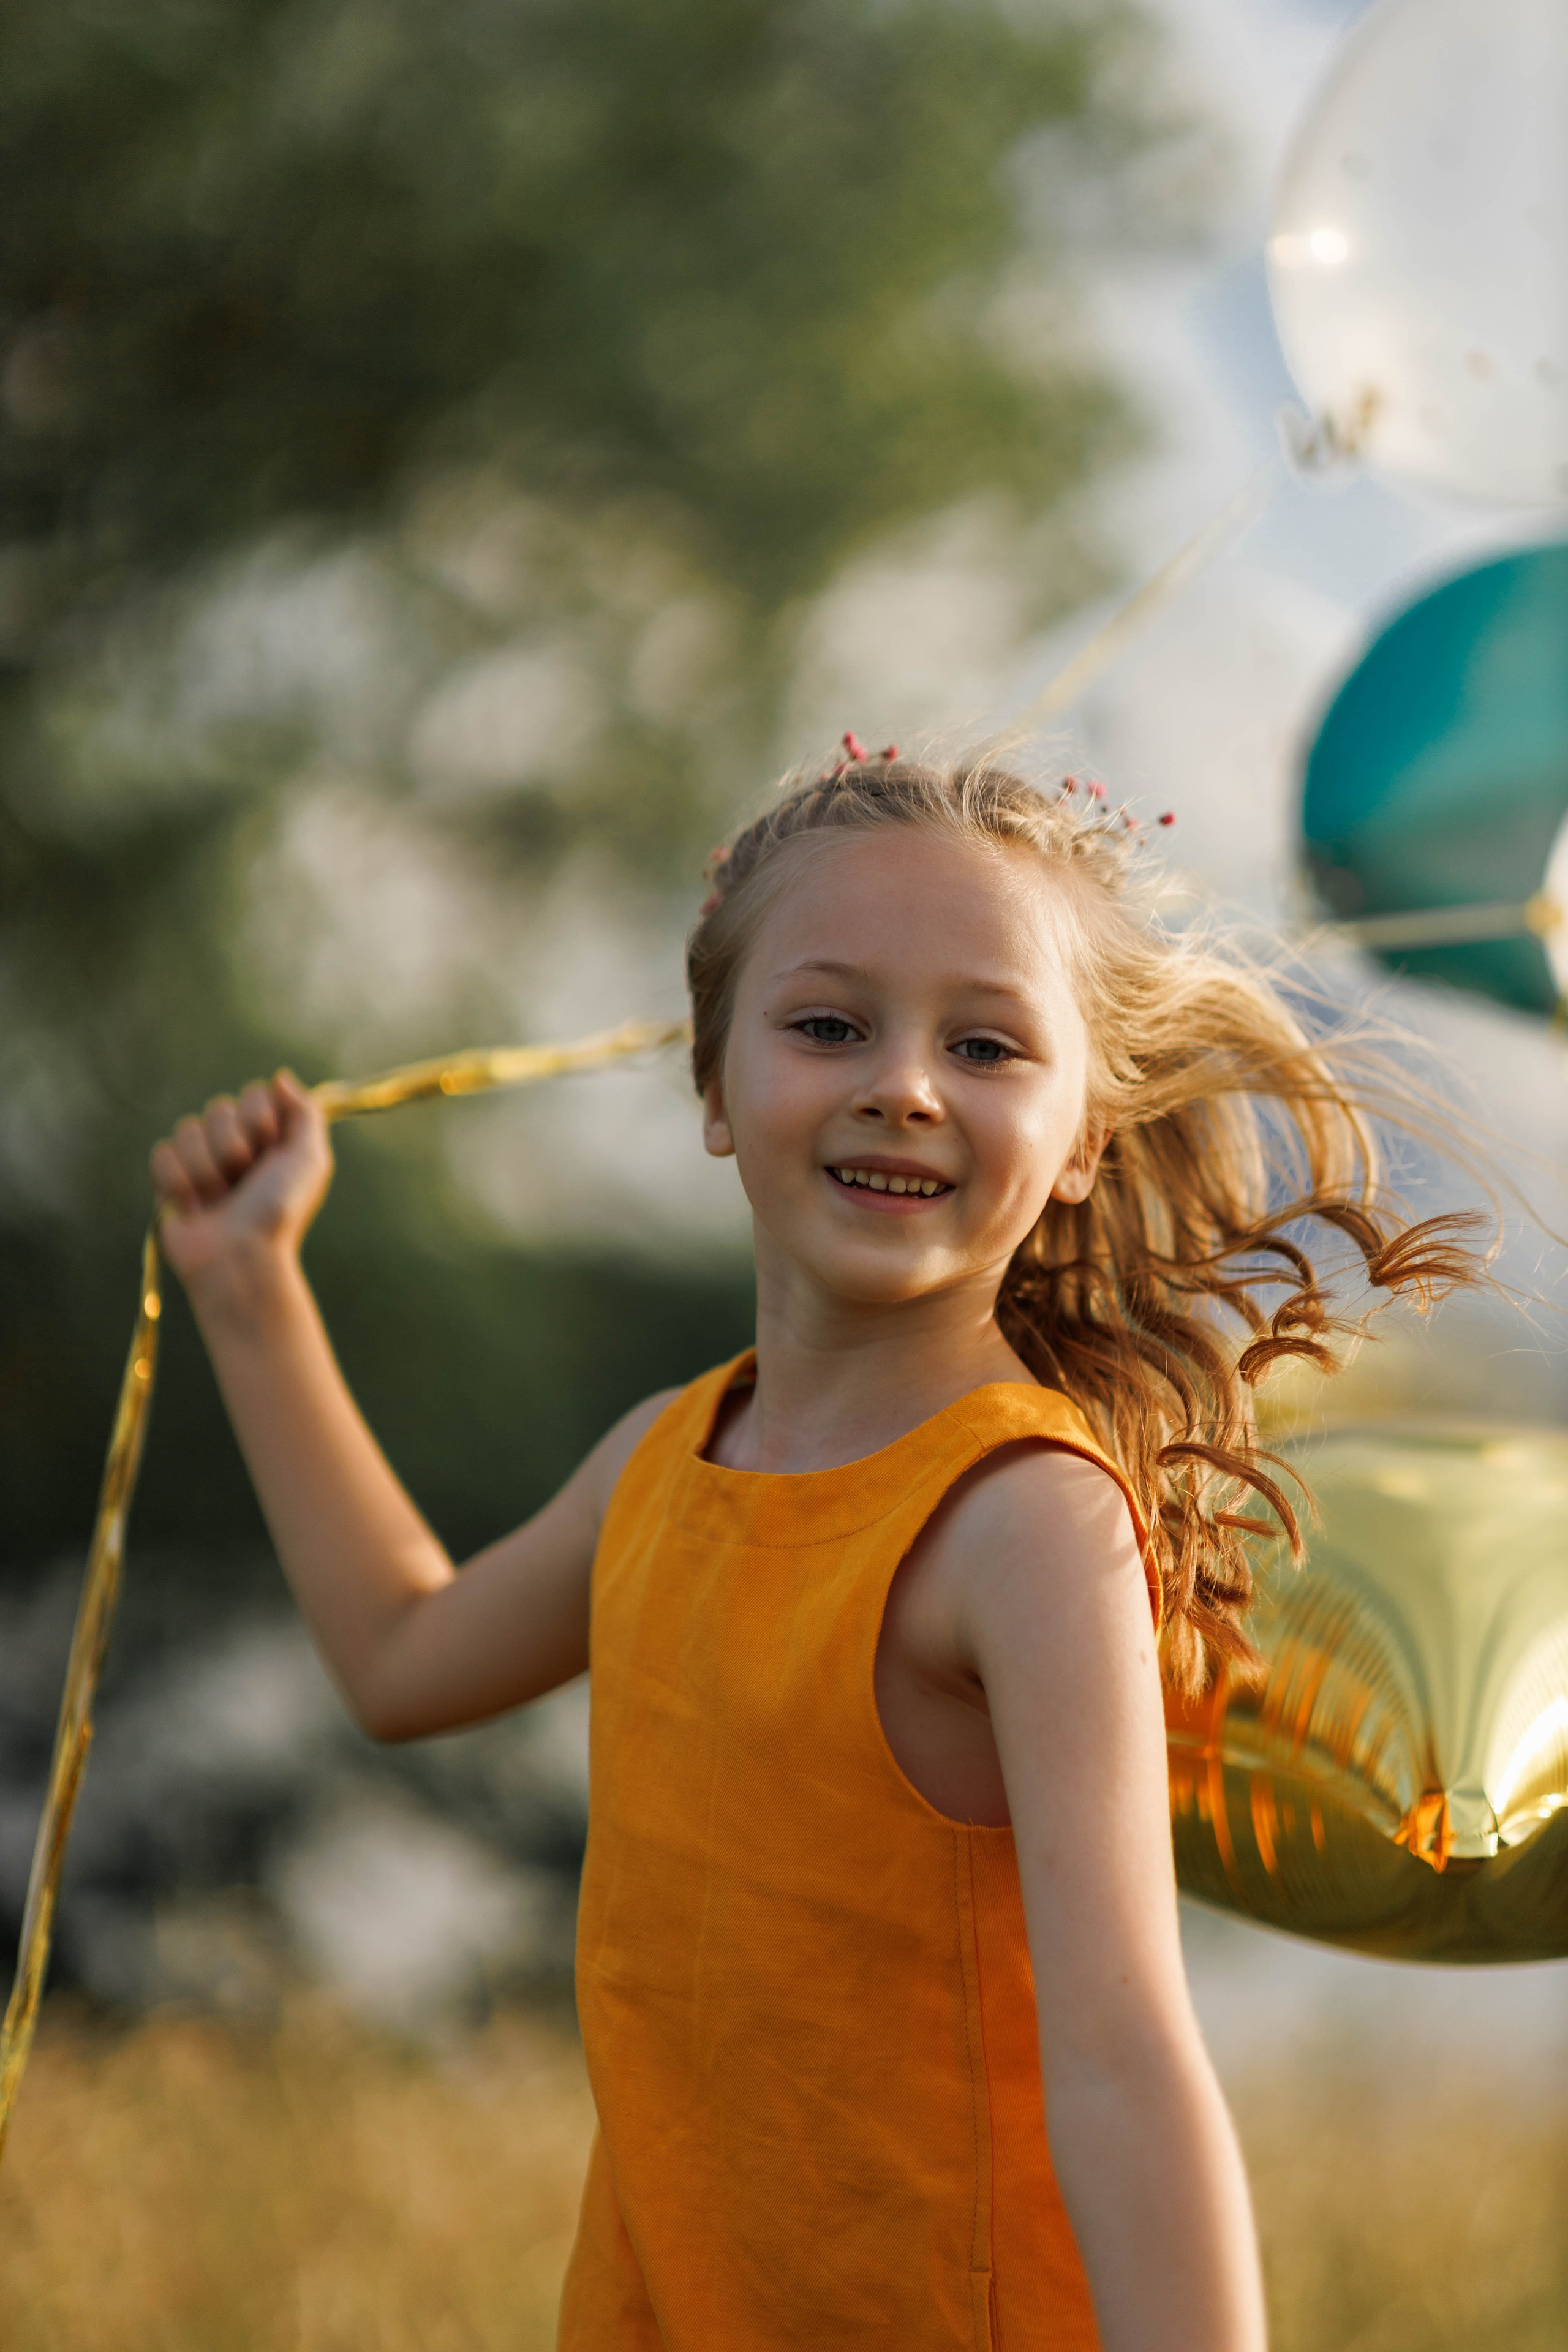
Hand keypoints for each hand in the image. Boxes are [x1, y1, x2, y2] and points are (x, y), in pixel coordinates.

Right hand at [150, 1071, 333, 1290]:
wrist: (241, 1255)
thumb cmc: (279, 1210)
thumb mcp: (310, 1159)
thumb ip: (305, 1113)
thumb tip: (280, 1077)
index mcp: (268, 1137)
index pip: (254, 1094)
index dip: (261, 1121)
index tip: (271, 1152)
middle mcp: (234, 1144)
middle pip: (220, 1108)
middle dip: (235, 1148)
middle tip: (245, 1182)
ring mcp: (199, 1160)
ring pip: (189, 1129)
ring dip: (209, 1169)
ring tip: (220, 1200)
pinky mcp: (168, 1179)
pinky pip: (163, 1153)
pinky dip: (180, 1182)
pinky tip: (194, 1206)